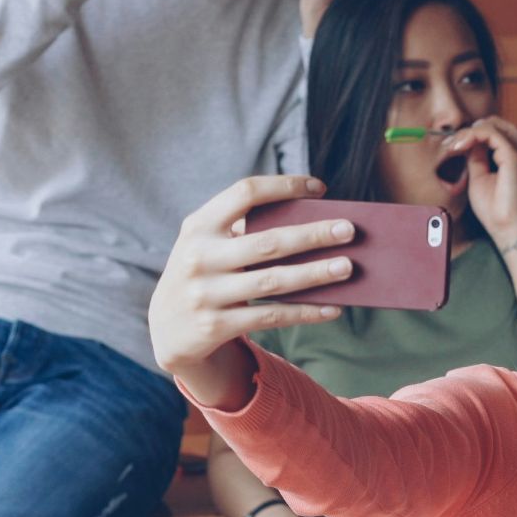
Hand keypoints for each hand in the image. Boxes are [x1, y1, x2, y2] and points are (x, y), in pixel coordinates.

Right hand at [148, 174, 351, 406]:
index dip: (284, 186)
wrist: (166, 329)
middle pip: (267, 241)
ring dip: (316, 273)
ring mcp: (206, 293)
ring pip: (273, 281)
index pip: (245, 193)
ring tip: (347, 267)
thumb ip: (243, 230)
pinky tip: (333, 308)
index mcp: (199, 226)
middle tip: (349, 229)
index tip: (320, 188)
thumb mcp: (208, 245)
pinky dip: (305, 312)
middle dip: (313, 234)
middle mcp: (199, 256)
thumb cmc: (203, 274)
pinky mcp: (217, 326)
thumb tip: (313, 222)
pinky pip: (271, 316)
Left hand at [453, 117, 516, 245]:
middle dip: (476, 127)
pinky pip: (494, 135)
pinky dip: (474, 135)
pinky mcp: (514, 159)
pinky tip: (461, 145)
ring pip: (498, 125)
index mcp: (514, 161)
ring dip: (473, 130)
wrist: (507, 229)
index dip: (474, 134)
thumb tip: (468, 142)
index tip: (452, 145)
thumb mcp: (479, 178)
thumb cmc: (494, 211)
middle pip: (502, 125)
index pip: (497, 135)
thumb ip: (476, 158)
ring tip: (456, 143)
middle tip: (455, 141)